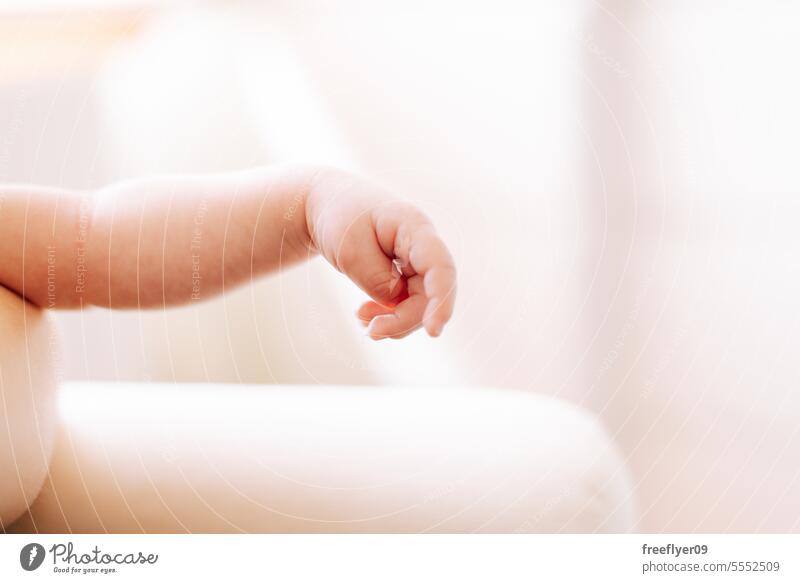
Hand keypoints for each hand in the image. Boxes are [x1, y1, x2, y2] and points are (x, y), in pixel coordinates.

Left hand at [305, 169, 455, 338]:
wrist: (328, 203)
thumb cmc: (339, 216)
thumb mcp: (349, 250)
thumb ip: (377, 281)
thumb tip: (397, 304)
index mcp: (414, 228)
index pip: (440, 267)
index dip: (442, 301)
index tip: (433, 332)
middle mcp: (422, 246)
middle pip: (430, 294)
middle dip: (404, 319)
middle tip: (371, 331)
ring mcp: (416, 261)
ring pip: (420, 303)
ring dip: (394, 320)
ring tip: (361, 318)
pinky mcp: (406, 273)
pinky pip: (407, 302)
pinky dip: (388, 315)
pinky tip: (365, 314)